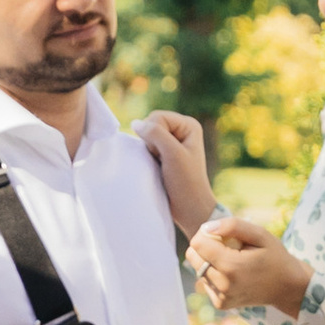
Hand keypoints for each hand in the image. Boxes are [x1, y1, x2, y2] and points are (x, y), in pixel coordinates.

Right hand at [136, 112, 220, 241]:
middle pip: (151, 124)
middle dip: (150, 142)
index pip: (157, 116)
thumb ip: (155, 133)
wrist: (189, 208)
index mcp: (189, 125)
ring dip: (148, 150)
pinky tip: (156, 166)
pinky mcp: (164, 153)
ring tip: (161, 164)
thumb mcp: (172, 154)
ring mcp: (173, 141)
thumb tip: (136, 123)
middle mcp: (181, 130)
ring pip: (146, 136)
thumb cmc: (185, 182)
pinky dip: (147, 155)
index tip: (165, 154)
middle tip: (162, 160)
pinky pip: (147, 146)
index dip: (154, 134)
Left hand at [189, 214, 310, 317]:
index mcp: (231, 266)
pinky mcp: (221, 304)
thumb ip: (233, 226)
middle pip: (193, 257)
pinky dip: (215, 274)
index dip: (207, 234)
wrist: (288, 288)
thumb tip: (206, 228)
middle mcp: (223, 285)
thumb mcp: (260, 234)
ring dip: (210, 261)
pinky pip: (205, 282)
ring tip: (233, 261)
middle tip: (228, 247)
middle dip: (205, 247)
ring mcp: (221, 297)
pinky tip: (233, 274)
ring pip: (198, 269)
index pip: (197, 244)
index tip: (224, 236)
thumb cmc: (275, 257)